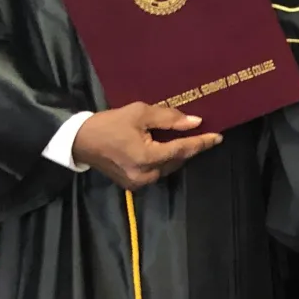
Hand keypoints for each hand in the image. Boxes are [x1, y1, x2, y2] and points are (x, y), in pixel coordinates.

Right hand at [71, 103, 222, 189]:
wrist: (80, 141)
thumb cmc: (110, 124)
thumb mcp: (140, 114)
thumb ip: (170, 119)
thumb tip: (195, 122)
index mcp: (147, 158)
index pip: (182, 150)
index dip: (202, 143)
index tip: (218, 136)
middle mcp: (145, 175)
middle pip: (177, 159)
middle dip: (190, 146)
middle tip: (202, 132)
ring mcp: (138, 182)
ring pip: (168, 166)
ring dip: (177, 153)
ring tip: (184, 137)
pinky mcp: (132, 184)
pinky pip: (157, 170)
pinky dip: (164, 159)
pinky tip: (167, 146)